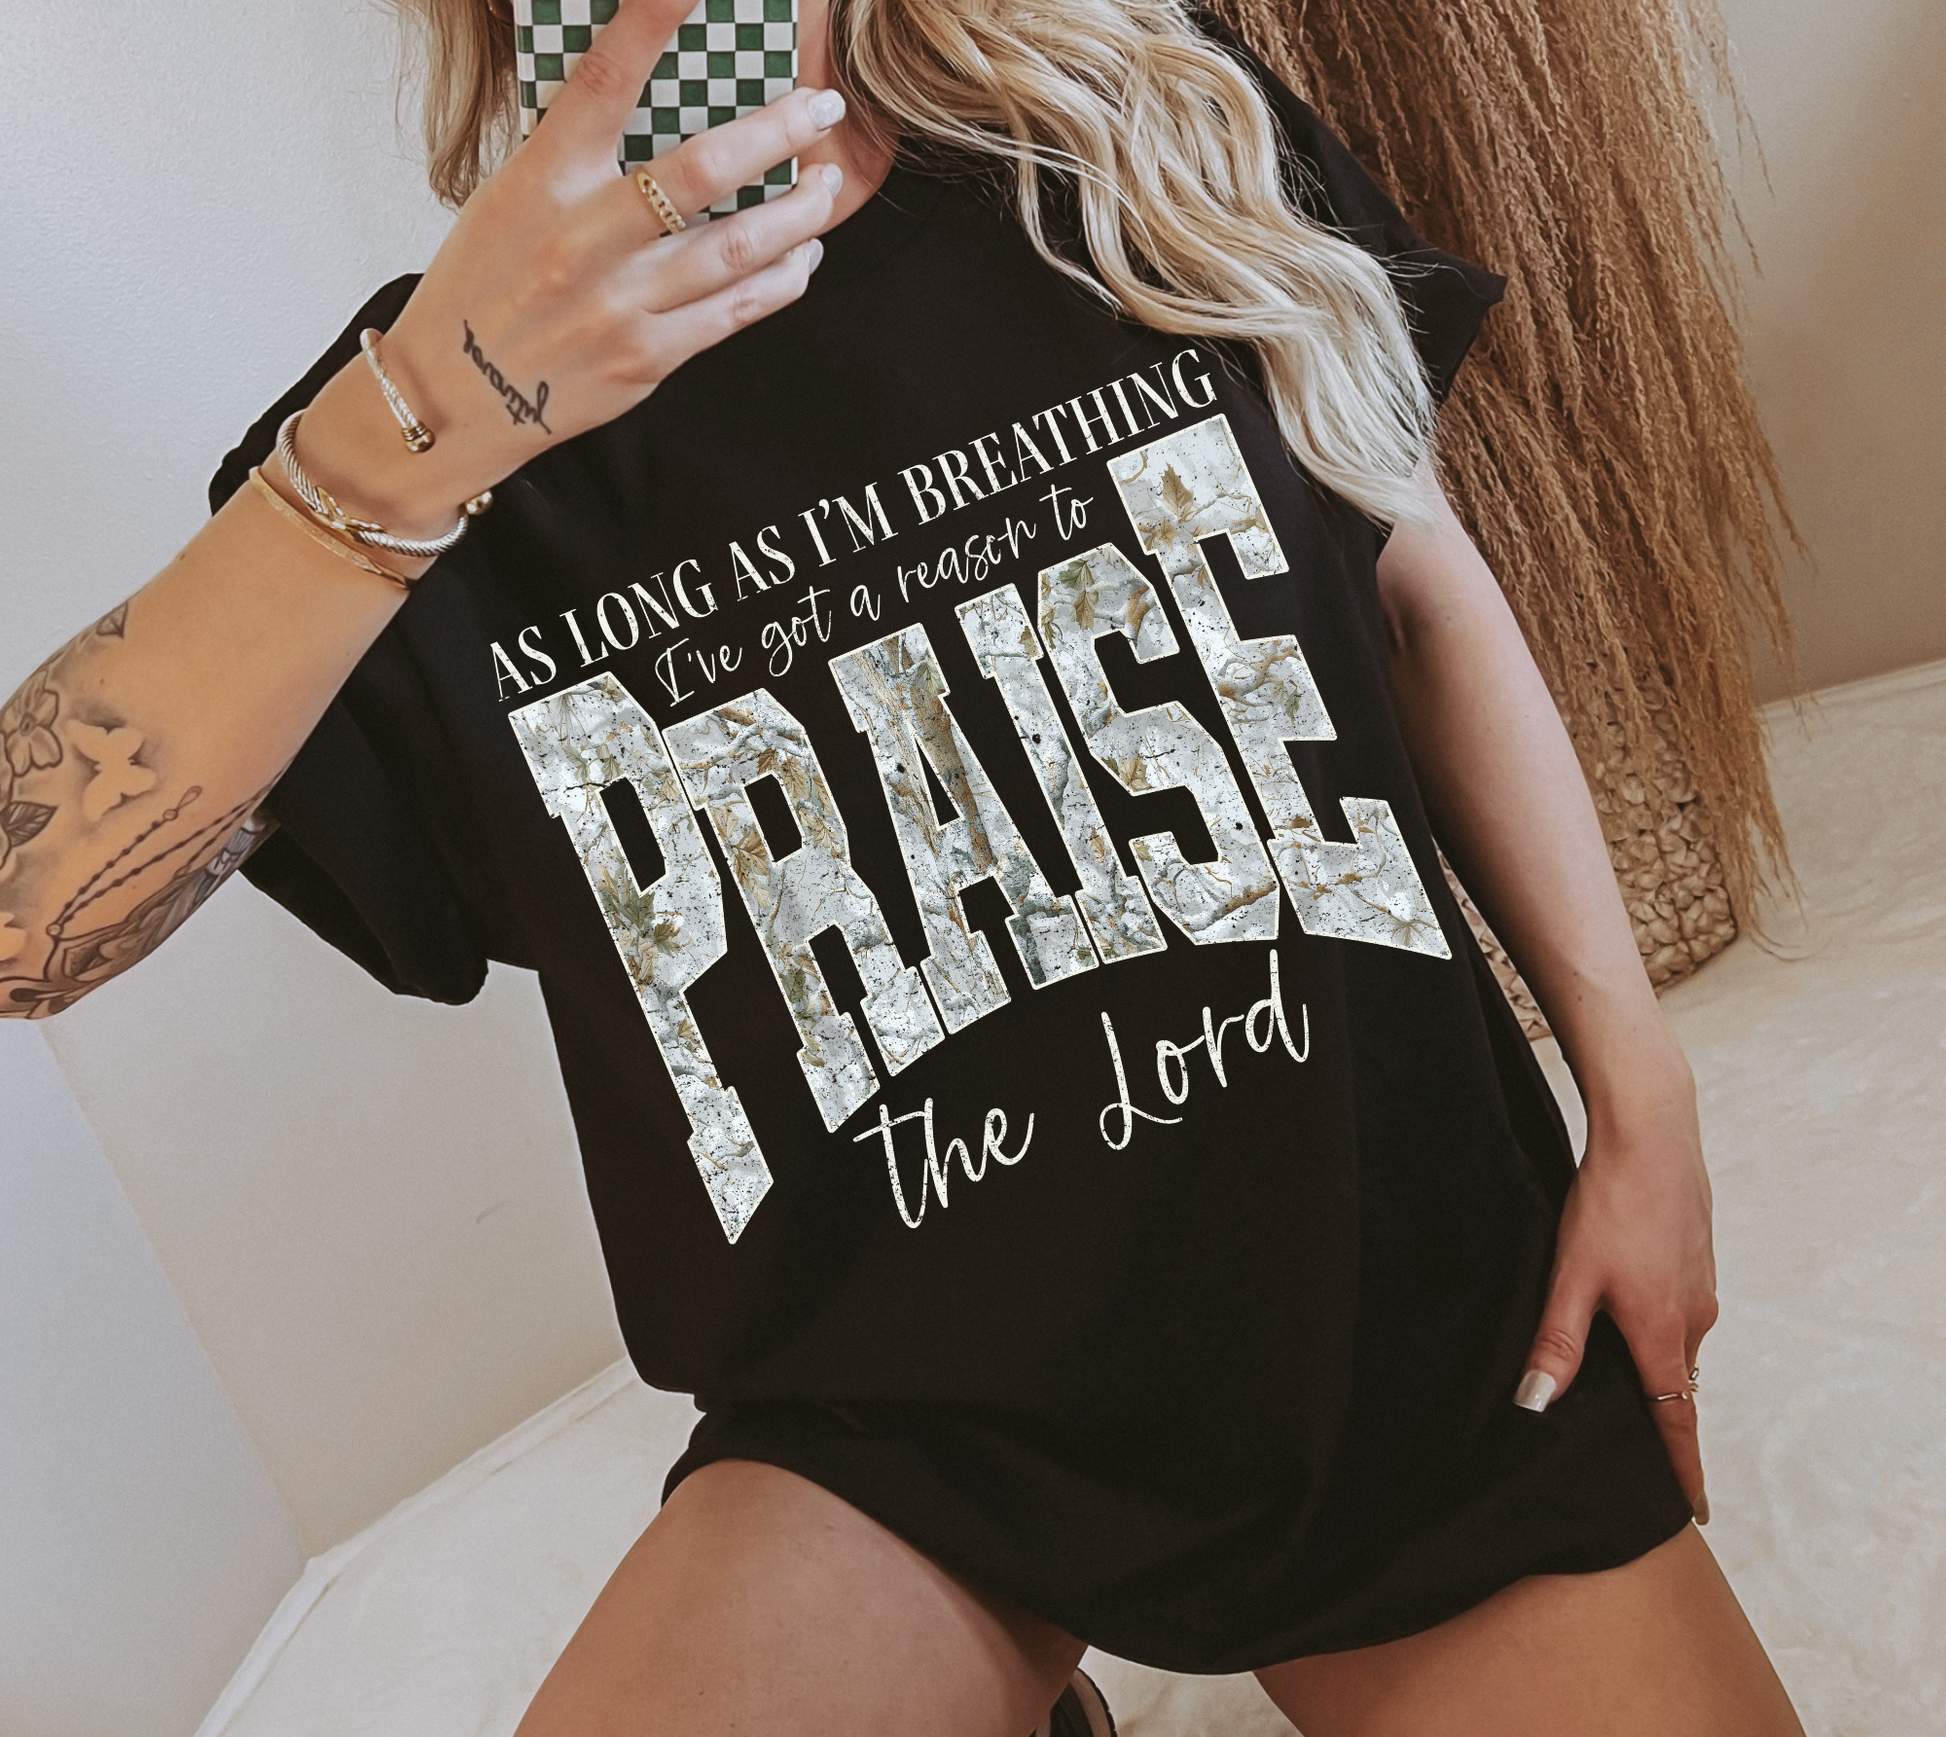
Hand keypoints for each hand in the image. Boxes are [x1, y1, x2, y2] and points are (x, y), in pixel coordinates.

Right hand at [294, 0, 845, 539]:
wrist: (456, 397)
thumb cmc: (484, 285)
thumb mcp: (509, 197)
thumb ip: (575, 153)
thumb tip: (647, 96)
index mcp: (541, 179)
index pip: (602, 80)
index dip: (650, 21)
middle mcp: (583, 238)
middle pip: (704, 170)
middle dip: (779, 133)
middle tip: (822, 109)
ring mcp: (619, 303)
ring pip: (738, 247)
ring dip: (800, 212)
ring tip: (828, 185)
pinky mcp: (646, 358)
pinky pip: (735, 311)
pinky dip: (781, 278)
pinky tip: (802, 255)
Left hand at [1515, 1056, 1718, 1523]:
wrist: (1652, 1131)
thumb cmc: (1611, 1201)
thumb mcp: (1571, 1275)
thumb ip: (1556, 1342)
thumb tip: (1536, 1404)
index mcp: (1663, 1332)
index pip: (1677, 1420)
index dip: (1682, 1469)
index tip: (1693, 1510)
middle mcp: (1694, 1316)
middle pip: (1675, 1384)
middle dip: (1657, 1417)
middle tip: (1635, 1448)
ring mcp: (1699, 1285)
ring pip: (1674, 1342)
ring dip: (1652, 1363)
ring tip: (1618, 1379)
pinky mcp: (1695, 1258)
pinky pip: (1677, 1310)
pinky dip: (1655, 1324)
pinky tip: (1624, 1308)